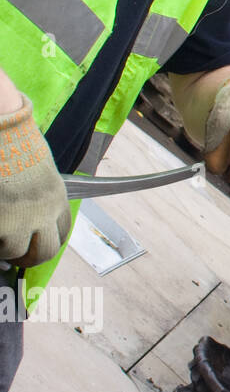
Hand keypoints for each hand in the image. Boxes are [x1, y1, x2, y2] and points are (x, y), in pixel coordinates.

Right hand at [0, 95, 70, 267]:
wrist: (1, 134)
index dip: (48, 240)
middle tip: (15, 256)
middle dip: (29, 257)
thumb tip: (30, 205)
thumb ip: (39, 193)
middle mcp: (43, 213)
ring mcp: (19, 220)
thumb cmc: (15, 144)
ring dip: (3, 247)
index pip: (62, 232)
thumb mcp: (39, 169)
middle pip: (44, 252)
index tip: (36, 243)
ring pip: (13, 251)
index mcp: (56, 199)